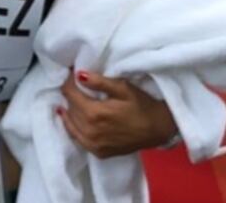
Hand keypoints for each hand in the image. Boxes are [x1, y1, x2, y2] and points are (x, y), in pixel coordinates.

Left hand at [57, 70, 177, 157]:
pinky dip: (72, 127)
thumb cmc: (142, 105)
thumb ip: (100, 82)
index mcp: (94, 113)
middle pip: (69, 108)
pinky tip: (73, 119)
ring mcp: (92, 145)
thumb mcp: (124, 88)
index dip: (68, 82)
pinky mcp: (97, 152)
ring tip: (70, 99)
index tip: (70, 74)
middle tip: (73, 84)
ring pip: (70, 124)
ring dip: (68, 110)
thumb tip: (79, 75)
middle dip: (69, 94)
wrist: (157, 129)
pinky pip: (77, 138)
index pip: (70, 94)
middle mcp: (89, 131)